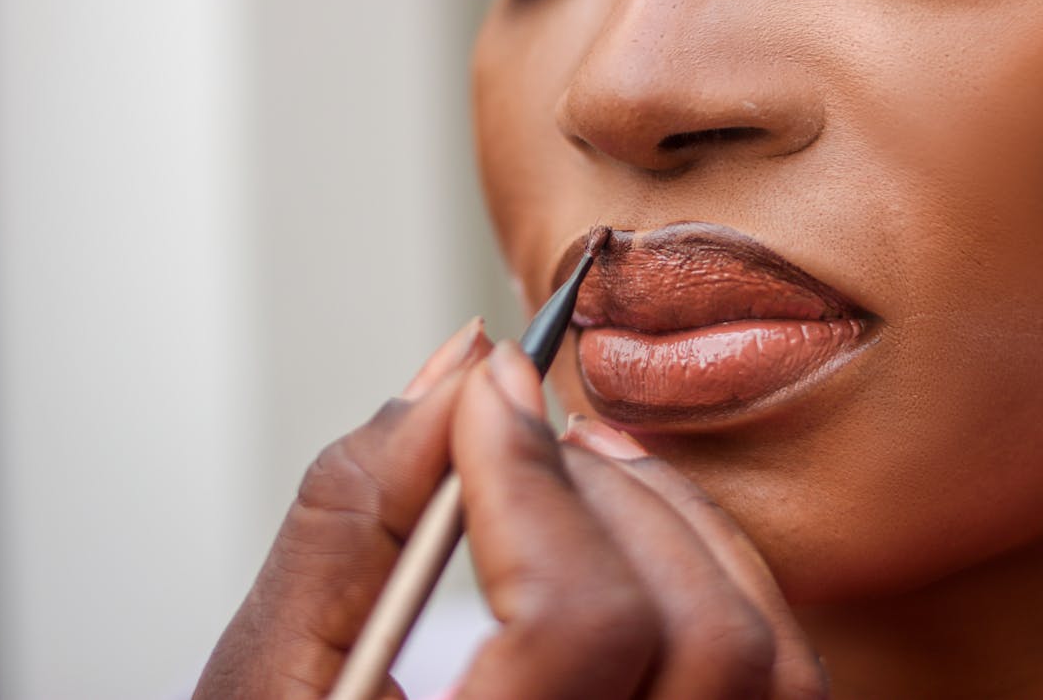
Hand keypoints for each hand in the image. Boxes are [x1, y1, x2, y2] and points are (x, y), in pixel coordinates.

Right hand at [195, 322, 827, 698]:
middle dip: (606, 494)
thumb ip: (354, 515)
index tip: (487, 393)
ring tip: (589, 462)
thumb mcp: (270, 674)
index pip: (581, 626)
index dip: (533, 482)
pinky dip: (712, 575)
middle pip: (701, 635)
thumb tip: (458, 373)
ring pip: (765, 660)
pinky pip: (772, 685)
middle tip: (522, 428)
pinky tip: (635, 534)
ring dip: (677, 522)